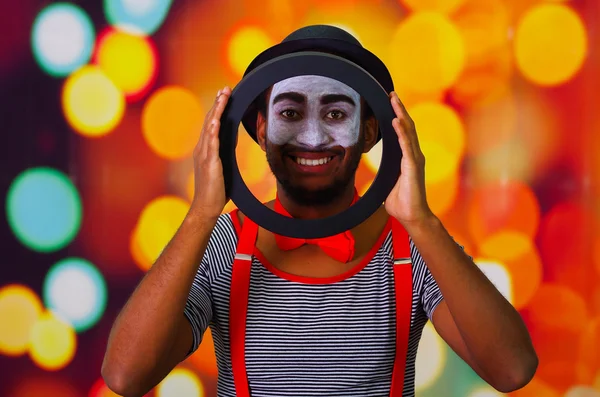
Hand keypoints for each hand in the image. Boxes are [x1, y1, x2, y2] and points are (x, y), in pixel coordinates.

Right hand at [190, 86, 231, 218]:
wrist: (206, 207)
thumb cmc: (215, 191)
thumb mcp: (221, 167)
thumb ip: (223, 153)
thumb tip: (230, 141)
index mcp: (205, 150)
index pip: (212, 125)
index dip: (218, 110)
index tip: (224, 97)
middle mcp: (202, 148)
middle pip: (210, 121)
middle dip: (218, 104)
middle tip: (225, 89)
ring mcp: (204, 154)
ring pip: (210, 127)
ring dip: (217, 110)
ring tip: (223, 95)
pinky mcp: (209, 162)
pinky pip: (211, 142)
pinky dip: (213, 129)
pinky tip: (216, 118)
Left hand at [384, 92, 434, 228]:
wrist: (412, 216)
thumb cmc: (401, 203)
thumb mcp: (387, 185)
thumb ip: (383, 176)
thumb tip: (370, 177)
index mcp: (407, 158)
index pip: (403, 132)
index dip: (398, 116)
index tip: (390, 102)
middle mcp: (414, 155)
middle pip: (408, 126)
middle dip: (399, 109)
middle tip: (392, 93)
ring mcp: (415, 160)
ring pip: (408, 131)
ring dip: (401, 114)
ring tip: (394, 99)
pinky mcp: (413, 166)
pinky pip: (406, 146)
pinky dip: (401, 132)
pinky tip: (396, 121)